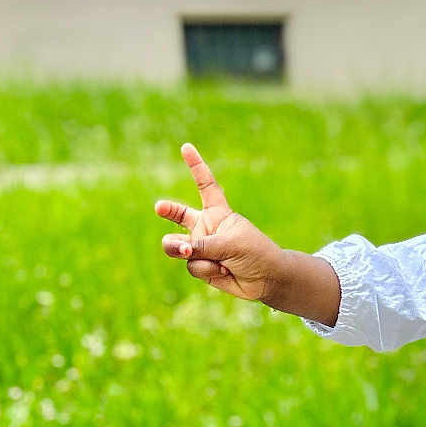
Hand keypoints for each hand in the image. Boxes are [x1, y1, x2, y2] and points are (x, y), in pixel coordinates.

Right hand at [156, 143, 283, 301]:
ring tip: (189, 252)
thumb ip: (202, 245)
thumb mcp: (230, 243)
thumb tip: (178, 250)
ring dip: (183, 250)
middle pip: (180, 215)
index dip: (196, 166)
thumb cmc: (255, 253)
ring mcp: (202, 247)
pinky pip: (191, 265)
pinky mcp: (201, 265)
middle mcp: (207, 227)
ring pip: (177, 246)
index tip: (186, 147)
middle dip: (168, 210)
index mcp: (219, 212)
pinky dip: (206, 268)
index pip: (206, 185)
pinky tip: (222, 271)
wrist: (266, 279)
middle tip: (159, 207)